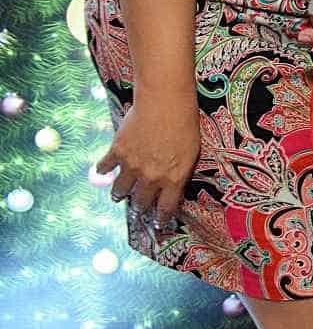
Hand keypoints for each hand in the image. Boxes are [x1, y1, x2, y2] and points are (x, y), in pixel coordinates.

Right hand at [97, 93, 200, 224]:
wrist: (165, 103)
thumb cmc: (186, 123)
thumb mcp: (192, 152)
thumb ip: (181, 170)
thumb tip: (174, 183)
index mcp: (173, 178)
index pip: (166, 208)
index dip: (162, 218)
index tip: (159, 225)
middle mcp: (151, 177)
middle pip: (141, 201)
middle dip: (140, 208)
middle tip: (138, 210)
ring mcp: (132, 166)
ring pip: (120, 190)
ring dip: (119, 194)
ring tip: (118, 195)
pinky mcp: (117, 152)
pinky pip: (105, 167)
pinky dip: (103, 169)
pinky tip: (103, 170)